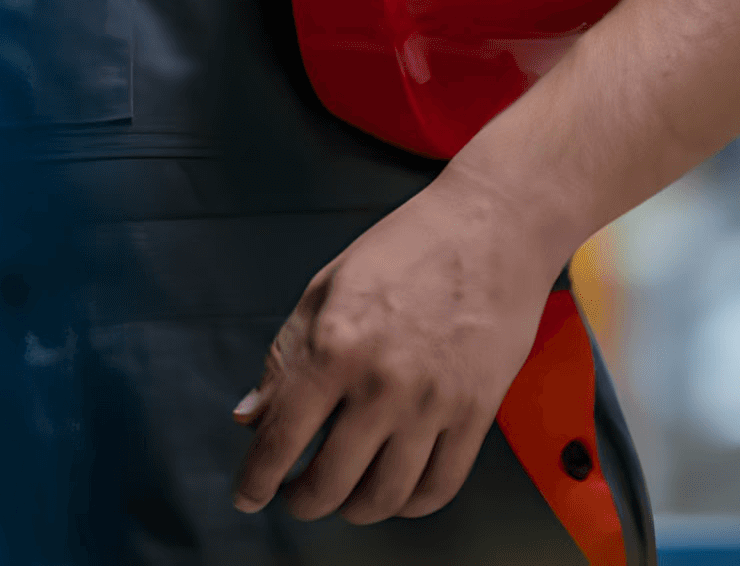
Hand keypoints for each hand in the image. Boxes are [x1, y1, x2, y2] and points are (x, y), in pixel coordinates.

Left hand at [229, 174, 564, 523]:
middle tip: (295, 496)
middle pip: (331, 481)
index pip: (282, 437)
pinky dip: (409, 505)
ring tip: (341, 498)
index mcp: (334, 346)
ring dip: (353, 510)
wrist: (492, 228)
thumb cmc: (406, 248)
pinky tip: (393, 492)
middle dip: (303, 502)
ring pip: (385, 496)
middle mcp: (382, 383)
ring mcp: (434, 403)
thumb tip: (250, 418)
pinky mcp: (477, 414)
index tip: (248, 496)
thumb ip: (285, 359)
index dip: (257, 479)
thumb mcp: (324, 289)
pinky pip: (439, 486)